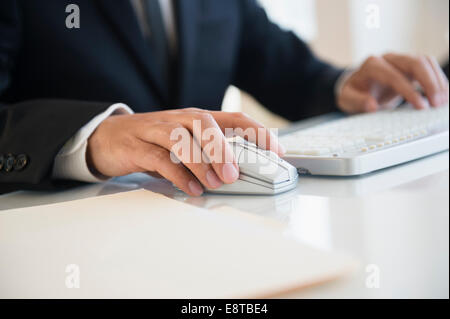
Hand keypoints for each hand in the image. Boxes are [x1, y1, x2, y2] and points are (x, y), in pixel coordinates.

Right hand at [86, 108, 283, 195]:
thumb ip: (208, 155)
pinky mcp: (138, 147)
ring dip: (201, 162)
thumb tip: (239, 174)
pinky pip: (159, 158)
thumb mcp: (185, 145)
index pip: (233, 118)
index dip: (258, 131)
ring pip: (181, 138)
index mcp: (196, 119)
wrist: (108, 137)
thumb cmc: (154, 141)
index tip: (277, 151)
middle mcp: (178, 120)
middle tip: (234, 173)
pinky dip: (177, 175)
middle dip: (224, 148)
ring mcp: (156, 131)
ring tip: (215, 183)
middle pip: (205, 123)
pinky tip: (191, 189)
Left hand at [338, 53, 448, 112]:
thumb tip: (371, 105)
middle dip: (430, 82)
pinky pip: (429, 68)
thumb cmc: (353, 92)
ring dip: (437, 81)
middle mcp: (389, 58)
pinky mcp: (411, 67)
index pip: (394, 75)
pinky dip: (438, 80)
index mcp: (372, 65)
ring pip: (426, 62)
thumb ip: (357, 101)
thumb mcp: (347, 99)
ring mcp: (401, 60)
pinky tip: (443, 96)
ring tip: (442, 102)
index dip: (409, 91)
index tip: (420, 106)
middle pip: (415, 62)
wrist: (356, 85)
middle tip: (437, 103)